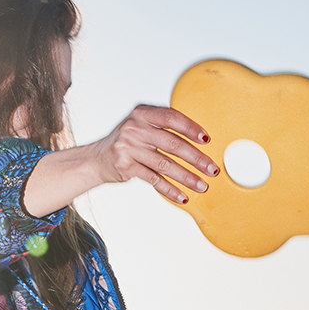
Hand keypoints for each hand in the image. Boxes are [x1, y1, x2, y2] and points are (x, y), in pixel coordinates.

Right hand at [22, 105, 218, 217]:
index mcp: (142, 113)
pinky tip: (182, 196)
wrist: (96, 159)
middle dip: (196, 158)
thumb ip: (163, 129)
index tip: (207, 140)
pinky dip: (170, 190)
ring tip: (202, 186)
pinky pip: (154, 179)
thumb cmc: (127, 143)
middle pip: (172, 143)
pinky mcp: (125, 166)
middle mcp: (134, 127)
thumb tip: (199, 141)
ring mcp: (128, 147)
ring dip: (187, 177)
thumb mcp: (141, 127)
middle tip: (212, 169)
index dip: (191, 129)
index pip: (171, 118)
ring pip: (165, 164)